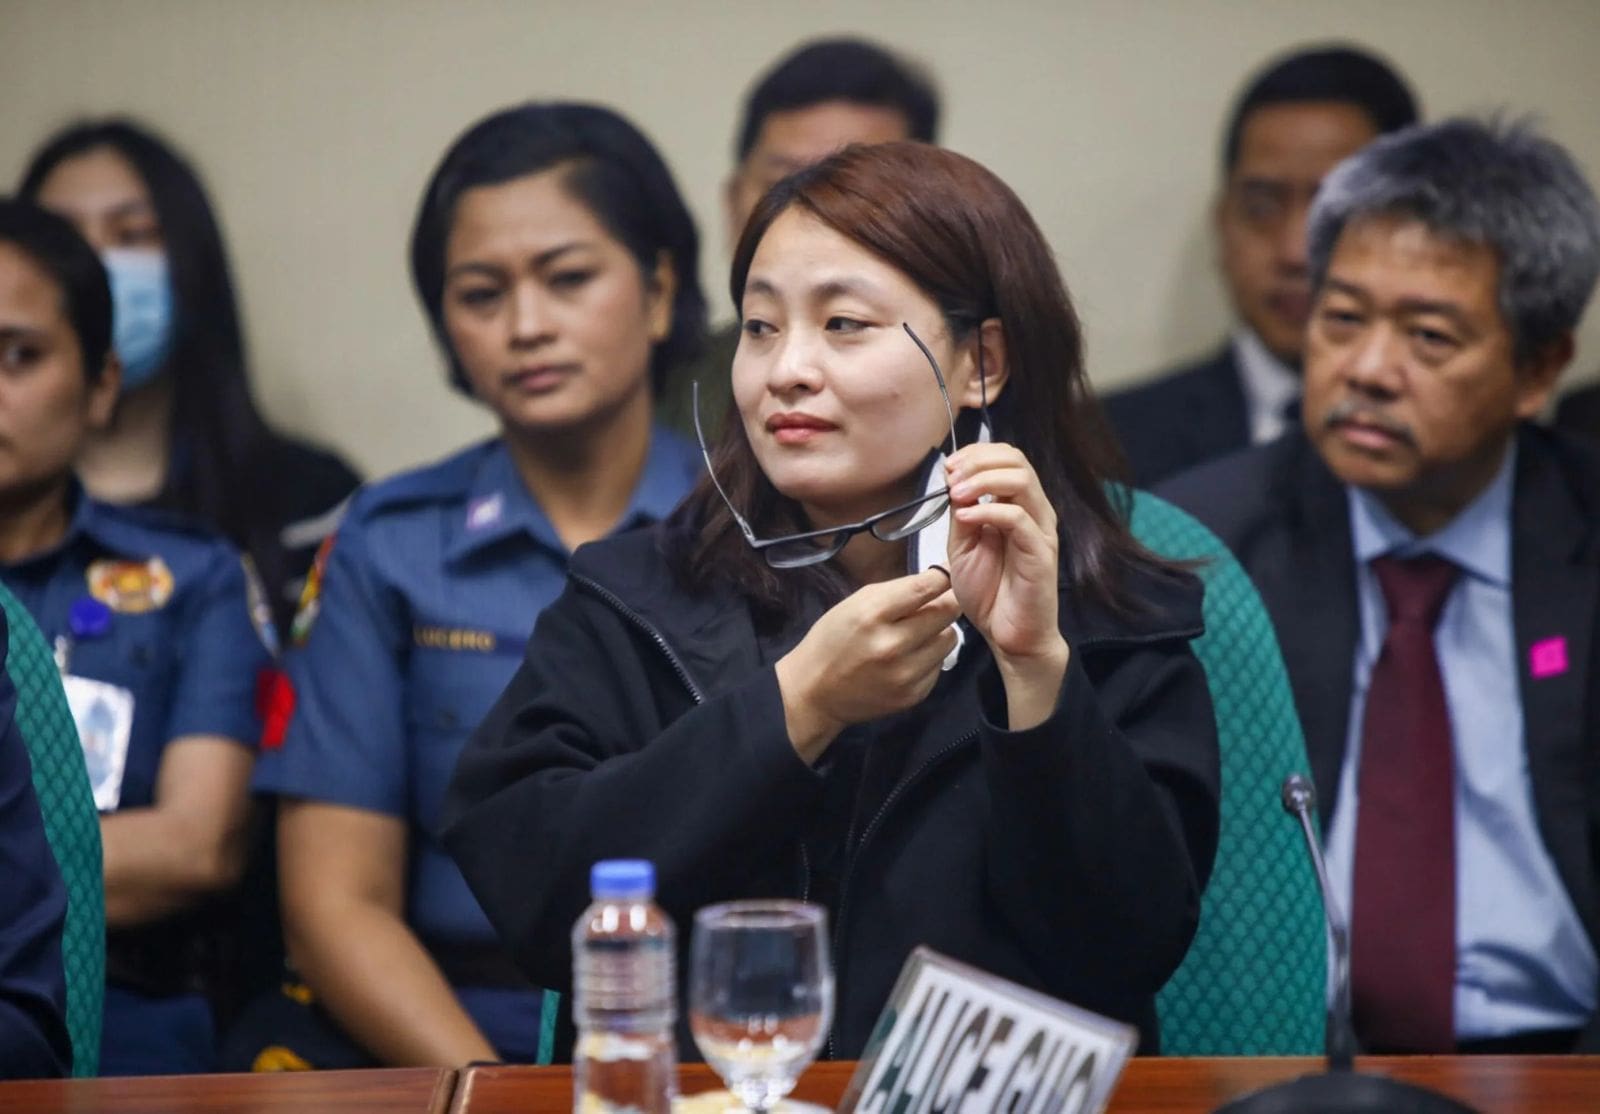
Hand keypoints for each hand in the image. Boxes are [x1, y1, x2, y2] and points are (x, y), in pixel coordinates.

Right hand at [775, 569, 959, 763]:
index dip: (943, 577)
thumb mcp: (856, 603)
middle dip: (946, 602)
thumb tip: (938, 583)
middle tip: (935, 603)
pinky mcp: (913, 695)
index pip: (925, 587)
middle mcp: (892, 645)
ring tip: (918, 634)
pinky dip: (929, 657)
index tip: (947, 575)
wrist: (814, 692)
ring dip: (939, 631)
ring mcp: (905, 674)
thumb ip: (897, 592)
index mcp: (873, 614)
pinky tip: (908, 658)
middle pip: (947, 611)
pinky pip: (939, 665)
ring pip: (950, 638)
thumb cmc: (833, 640)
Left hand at [945, 444, 1068, 727]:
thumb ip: (961, 513)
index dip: (976, 454)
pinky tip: (965, 521)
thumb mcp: (963, 546)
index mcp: (1017, 504)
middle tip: (952, 477)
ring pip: (1022, 480)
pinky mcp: (1041, 552)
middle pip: (1016, 460)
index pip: (1006, 457)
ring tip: (957, 495)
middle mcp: (1033, 510)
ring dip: (983, 480)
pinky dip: (988, 512)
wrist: (1008, 635)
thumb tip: (954, 480)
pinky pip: (1019, 518)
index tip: (948, 467)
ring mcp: (1039, 530)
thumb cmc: (989, 592)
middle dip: (978, 461)